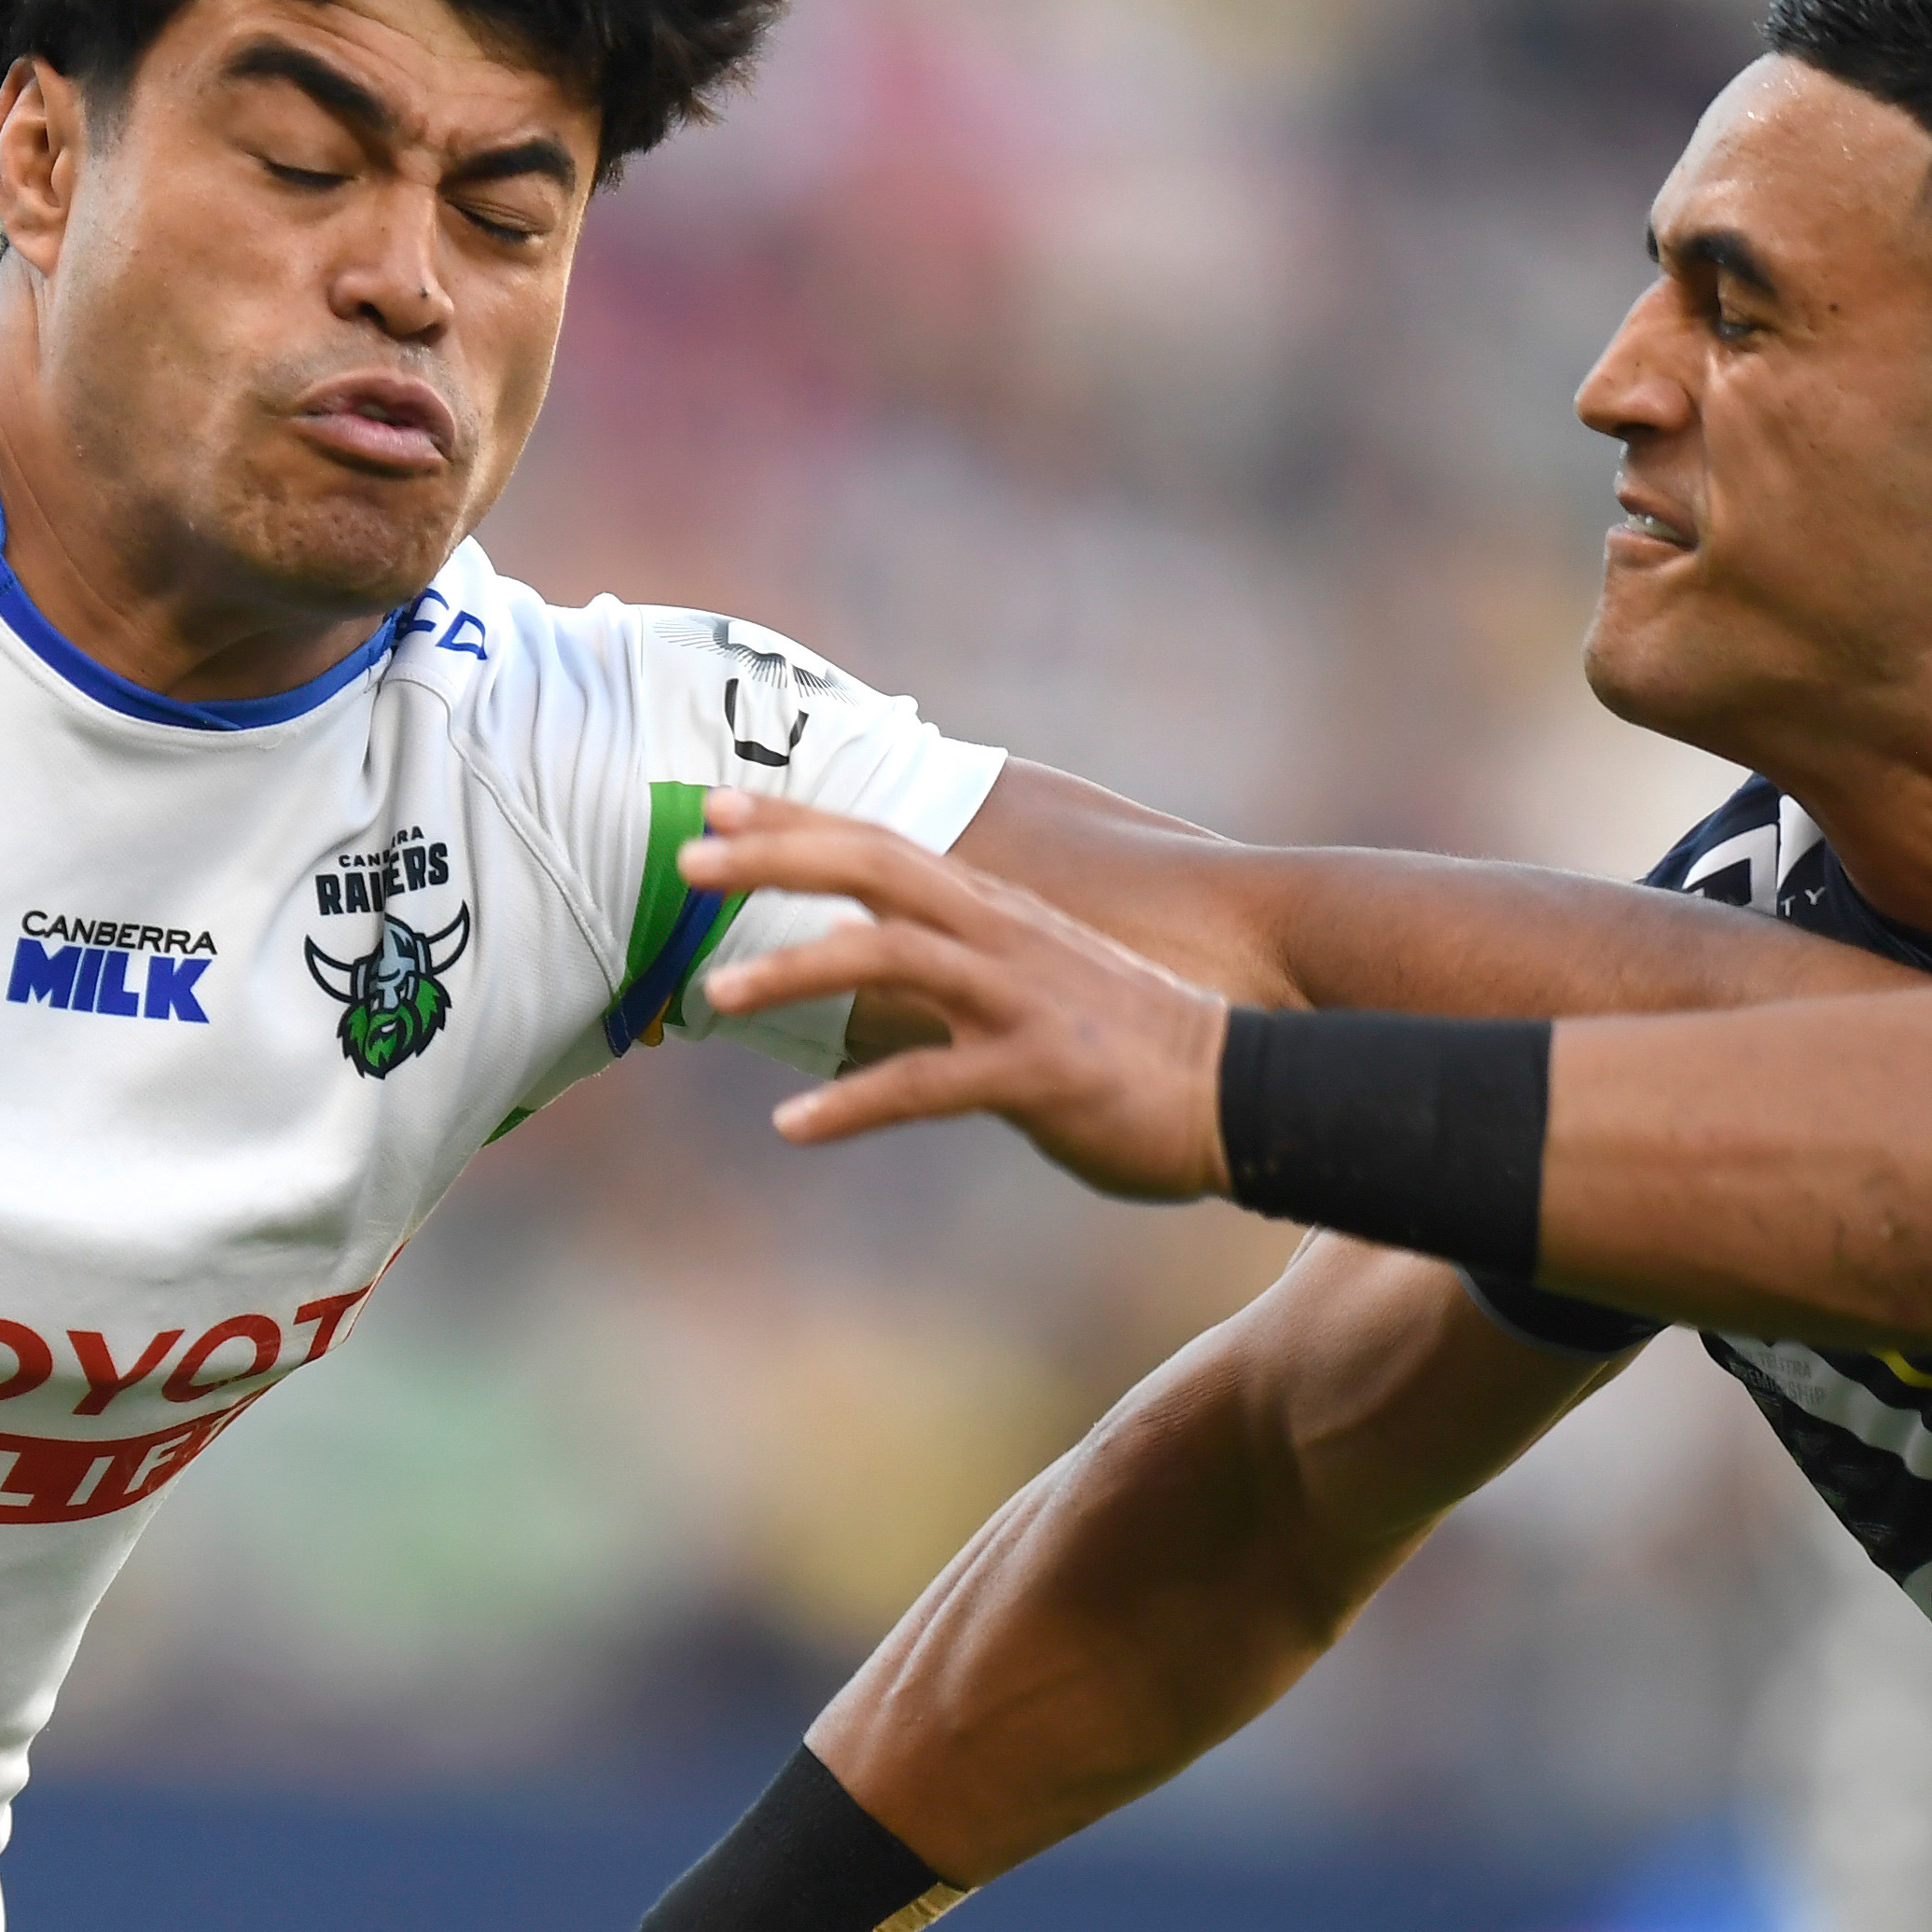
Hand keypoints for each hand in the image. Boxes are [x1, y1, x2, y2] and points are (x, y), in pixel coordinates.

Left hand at [683, 791, 1231, 1194]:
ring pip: (887, 956)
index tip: (716, 805)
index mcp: (995, 914)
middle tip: (685, 861)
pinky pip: (928, 1084)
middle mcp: (1001, 937)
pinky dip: (853, 1105)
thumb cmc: (1130, 1048)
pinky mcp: (1040, 1071)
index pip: (880, 845)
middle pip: (872, 869)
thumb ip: (961, 970)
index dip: (797, 822)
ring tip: (713, 993)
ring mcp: (1021, 998)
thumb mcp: (1036, 985)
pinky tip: (793, 1126)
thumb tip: (881, 978)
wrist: (1246, 1095)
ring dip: (791, 971)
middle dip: (774, 858)